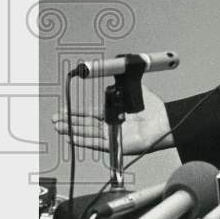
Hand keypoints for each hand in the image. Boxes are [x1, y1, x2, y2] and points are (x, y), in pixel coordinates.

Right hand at [52, 83, 174, 156]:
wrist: (163, 122)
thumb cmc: (154, 109)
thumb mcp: (136, 92)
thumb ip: (126, 85)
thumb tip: (121, 73)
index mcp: (114, 112)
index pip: (91, 112)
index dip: (77, 112)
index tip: (65, 110)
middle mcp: (111, 124)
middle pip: (86, 123)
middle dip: (70, 121)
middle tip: (56, 120)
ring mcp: (113, 134)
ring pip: (87, 133)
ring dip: (73, 130)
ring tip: (59, 127)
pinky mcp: (115, 144)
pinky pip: (96, 143)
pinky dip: (84, 141)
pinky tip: (73, 138)